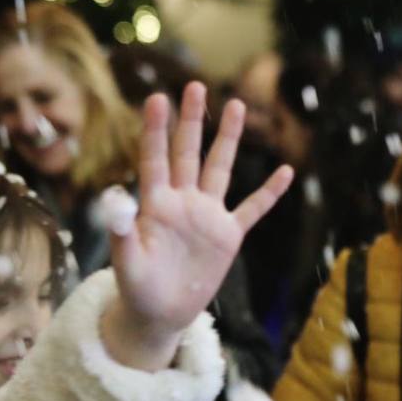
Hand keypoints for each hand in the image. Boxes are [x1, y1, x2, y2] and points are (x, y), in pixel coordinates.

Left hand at [103, 81, 293, 371]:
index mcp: (155, 205)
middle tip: (195, 85)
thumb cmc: (136, 289)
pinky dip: (269, 193)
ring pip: (220, 170)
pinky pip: (252, 210)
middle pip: (188, 153)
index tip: (156, 98)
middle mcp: (182, 203)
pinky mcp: (227, 236)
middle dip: (193, 120)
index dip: (155, 130)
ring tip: (236, 105)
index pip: (155, 159)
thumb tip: (116, 197)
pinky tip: (285, 172)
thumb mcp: (126, 262)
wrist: (159, 314)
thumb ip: (122, 229)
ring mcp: (207, 216)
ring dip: (228, 140)